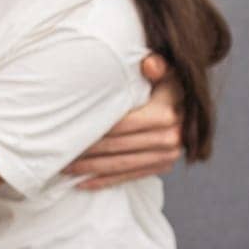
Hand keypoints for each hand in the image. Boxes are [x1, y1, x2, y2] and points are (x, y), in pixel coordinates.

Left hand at [64, 54, 184, 189]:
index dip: (96, 130)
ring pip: (121, 165)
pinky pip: (131, 176)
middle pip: (119, 147)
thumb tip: (148, 64)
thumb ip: (157, 65)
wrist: (187, 102)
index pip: (122, 125)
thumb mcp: (167, 70)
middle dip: (88, 152)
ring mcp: (168, 155)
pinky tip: (84, 183)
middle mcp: (170, 137)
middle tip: (61, 154)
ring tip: (66, 169)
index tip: (71, 133)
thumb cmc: (168, 82)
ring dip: (92, 169)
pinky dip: (106, 181)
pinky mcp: (163, 166)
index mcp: (166, 113)